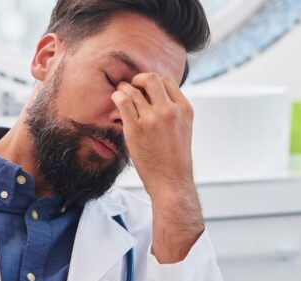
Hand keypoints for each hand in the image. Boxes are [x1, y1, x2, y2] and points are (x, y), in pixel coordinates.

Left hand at [111, 73, 194, 197]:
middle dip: (138, 79)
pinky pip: (123, 102)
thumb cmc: (174, 159)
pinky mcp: (136, 128)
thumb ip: (174, 111)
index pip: (167, 81)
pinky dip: (117, 97)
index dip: (154, 83)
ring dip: (124, 89)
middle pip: (150, 78)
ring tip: (120, 95)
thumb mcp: (183, 129)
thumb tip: (157, 97)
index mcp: (184, 109)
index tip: (146, 90)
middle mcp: (169, 111)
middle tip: (132, 87)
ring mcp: (152, 119)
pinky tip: (116, 100)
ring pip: (133, 89)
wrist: (171, 181)